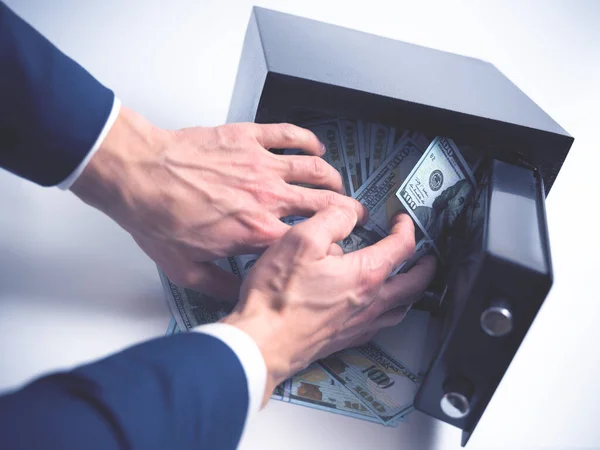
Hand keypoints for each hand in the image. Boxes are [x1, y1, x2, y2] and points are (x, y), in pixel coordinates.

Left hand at [71, 107, 364, 298]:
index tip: (332, 247)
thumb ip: (222, 285)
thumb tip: (242, 294)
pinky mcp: (248, 138)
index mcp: (257, 231)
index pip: (311, 241)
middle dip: (346, 210)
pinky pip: (289, 135)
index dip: (328, 245)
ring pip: (314, 169)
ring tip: (337, 183)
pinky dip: (308, 139)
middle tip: (352, 213)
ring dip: (332, 177)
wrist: (138, 175)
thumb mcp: (187, 270)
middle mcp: (268, 197)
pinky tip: (315, 145)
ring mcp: (261, 165)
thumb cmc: (158, 217)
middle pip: (323, 203)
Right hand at [222, 207, 436, 404]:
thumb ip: (331, 219)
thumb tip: (349, 212)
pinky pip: (381, 325)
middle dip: (425, 267)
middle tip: (428, 257)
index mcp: (365, 274)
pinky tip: (377, 310)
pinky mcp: (345, 339)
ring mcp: (359, 325)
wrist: (261, 343)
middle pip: (414, 284)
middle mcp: (370, 302)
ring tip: (410, 283)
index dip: (406, 228)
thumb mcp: (301, 240)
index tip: (401, 219)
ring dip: (412, 292)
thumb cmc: (277, 296)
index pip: (401, 247)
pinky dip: (390, 312)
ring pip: (401, 309)